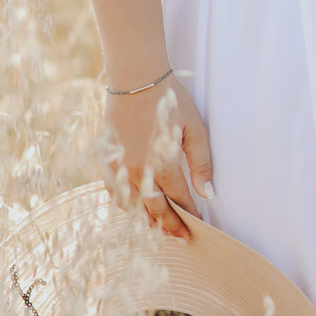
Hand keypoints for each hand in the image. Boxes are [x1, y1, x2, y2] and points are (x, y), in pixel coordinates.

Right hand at [104, 75, 213, 239]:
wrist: (136, 78)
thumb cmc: (170, 101)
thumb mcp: (194, 129)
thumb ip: (201, 163)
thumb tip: (208, 194)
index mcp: (163, 165)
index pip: (180, 200)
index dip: (190, 215)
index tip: (199, 225)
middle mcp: (139, 171)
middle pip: (155, 208)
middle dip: (170, 225)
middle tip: (181, 238)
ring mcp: (120, 166)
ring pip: (133, 203)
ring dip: (146, 218)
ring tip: (158, 228)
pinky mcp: (108, 158)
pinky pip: (113, 190)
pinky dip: (124, 203)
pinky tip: (132, 207)